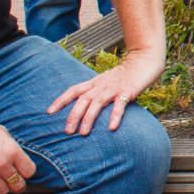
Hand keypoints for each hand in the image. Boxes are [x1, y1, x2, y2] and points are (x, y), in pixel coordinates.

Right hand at [0, 108, 36, 193]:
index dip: (26, 171)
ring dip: (1, 188)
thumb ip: (10, 146)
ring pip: (3, 192)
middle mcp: (2, 164)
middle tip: (12, 180)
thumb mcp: (0, 131)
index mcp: (12, 150)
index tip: (22, 171)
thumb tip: (16, 156)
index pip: (30, 171)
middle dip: (17, 183)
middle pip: (18, 185)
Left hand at [47, 47, 165, 135]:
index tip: (49, 112)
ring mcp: (114, 88)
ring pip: (97, 102)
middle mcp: (101, 85)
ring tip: (83, 133)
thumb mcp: (107, 82)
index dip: (61, 100)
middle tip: (67, 131)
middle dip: (73, 115)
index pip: (73, 90)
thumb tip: (87, 110)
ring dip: (88, 118)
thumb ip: (97, 93)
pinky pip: (120, 104)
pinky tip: (111, 127)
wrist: (144, 60)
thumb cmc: (125, 75)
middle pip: (83, 99)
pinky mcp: (128, 91)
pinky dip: (114, 115)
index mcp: (94, 83)